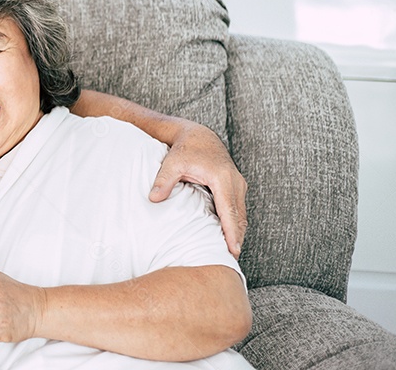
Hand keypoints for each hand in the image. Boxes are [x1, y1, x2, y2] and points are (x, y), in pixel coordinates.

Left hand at [149, 122, 247, 256]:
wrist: (199, 135)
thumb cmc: (185, 149)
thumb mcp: (172, 163)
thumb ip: (164, 181)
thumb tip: (153, 199)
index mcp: (221, 178)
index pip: (229, 211)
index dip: (232, 232)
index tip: (233, 250)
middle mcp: (235, 181)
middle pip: (240, 216)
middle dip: (237, 238)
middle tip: (232, 260)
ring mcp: (238, 184)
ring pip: (241, 214)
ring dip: (238, 232)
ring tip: (231, 254)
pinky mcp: (236, 186)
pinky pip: (238, 209)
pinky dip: (236, 223)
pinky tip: (230, 238)